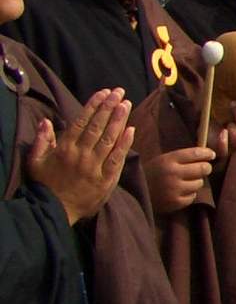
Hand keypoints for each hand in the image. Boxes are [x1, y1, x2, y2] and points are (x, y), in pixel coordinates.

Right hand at [27, 88, 134, 224]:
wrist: (54, 210)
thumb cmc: (45, 184)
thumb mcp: (36, 162)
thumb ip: (42, 141)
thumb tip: (46, 121)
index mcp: (64, 148)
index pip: (81, 122)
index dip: (94, 106)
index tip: (104, 93)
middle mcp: (81, 155)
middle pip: (98, 127)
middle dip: (109, 108)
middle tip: (119, 93)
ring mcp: (94, 167)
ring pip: (109, 139)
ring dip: (119, 120)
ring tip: (126, 104)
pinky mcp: (106, 179)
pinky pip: (117, 158)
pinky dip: (125, 143)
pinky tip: (132, 129)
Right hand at [143, 145, 215, 213]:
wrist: (132, 193)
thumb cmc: (151, 174)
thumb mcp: (162, 160)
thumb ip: (181, 158)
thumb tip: (207, 154)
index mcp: (168, 159)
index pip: (196, 153)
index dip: (207, 153)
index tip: (211, 155)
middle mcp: (173, 173)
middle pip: (203, 168)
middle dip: (205, 168)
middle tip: (202, 169)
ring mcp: (174, 189)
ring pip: (199, 183)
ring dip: (196, 182)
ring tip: (185, 182)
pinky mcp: (175, 202)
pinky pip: (192, 197)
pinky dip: (189, 194)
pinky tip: (179, 192)